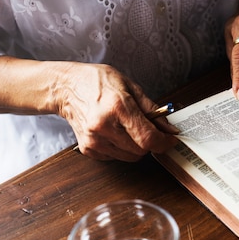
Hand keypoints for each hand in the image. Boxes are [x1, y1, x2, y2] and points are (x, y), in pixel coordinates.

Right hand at [57, 63, 178, 160]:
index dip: (164, 142)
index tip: (170, 139)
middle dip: (149, 141)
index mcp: (118, 107)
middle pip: (141, 150)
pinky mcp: (88, 149)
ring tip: (126, 127)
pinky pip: (116, 157)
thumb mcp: (130, 87)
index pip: (147, 138)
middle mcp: (104, 126)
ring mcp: (94, 140)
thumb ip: (152, 109)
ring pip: (130, 157)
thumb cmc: (98, 82)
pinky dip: (121, 148)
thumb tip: (169, 129)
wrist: (67, 88)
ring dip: (135, 146)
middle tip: (147, 127)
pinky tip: (114, 131)